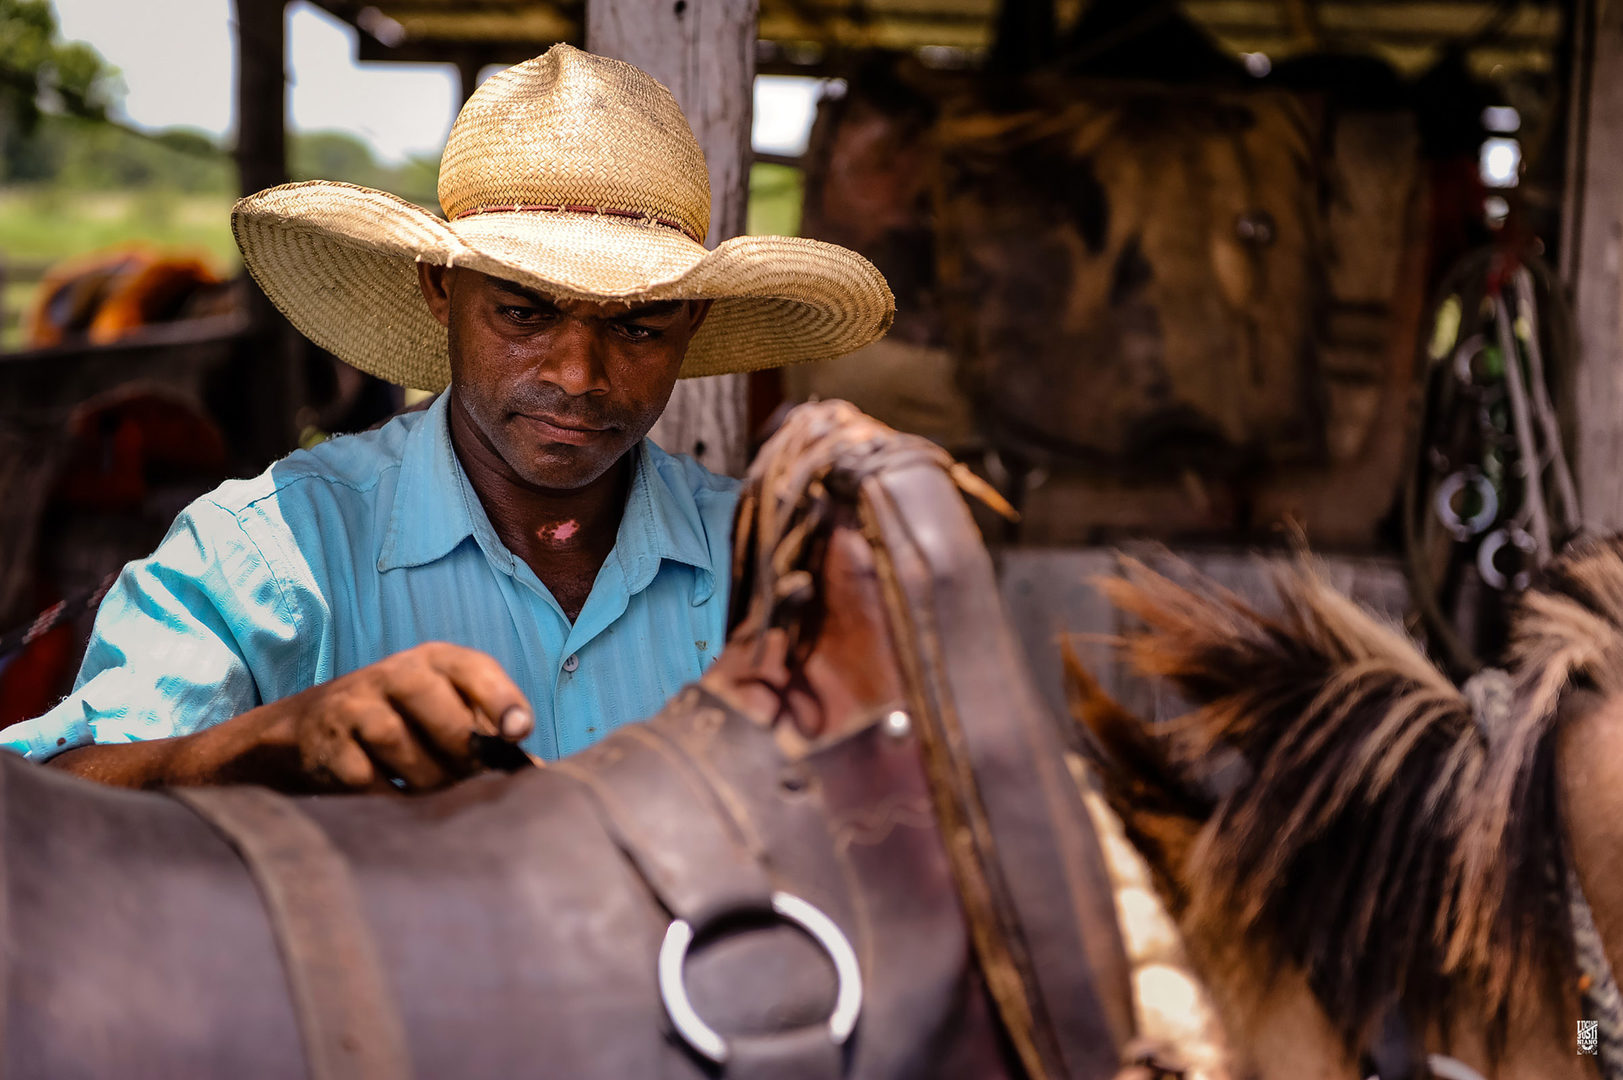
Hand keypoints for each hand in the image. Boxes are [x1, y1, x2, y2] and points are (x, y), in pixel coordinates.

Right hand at [263, 642, 532, 791]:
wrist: (310, 727)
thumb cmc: (405, 720)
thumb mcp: (446, 708)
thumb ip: (489, 732)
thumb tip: (534, 772)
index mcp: (436, 660)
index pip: (475, 670)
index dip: (501, 700)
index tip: (520, 732)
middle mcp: (396, 674)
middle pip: (446, 718)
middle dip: (465, 756)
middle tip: (469, 776)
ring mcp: (357, 706)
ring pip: (406, 751)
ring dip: (428, 781)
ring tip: (432, 787)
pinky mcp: (330, 745)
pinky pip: (371, 781)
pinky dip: (390, 796)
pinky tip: (396, 796)